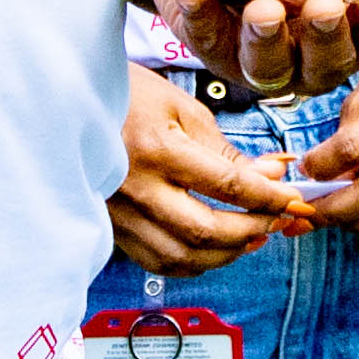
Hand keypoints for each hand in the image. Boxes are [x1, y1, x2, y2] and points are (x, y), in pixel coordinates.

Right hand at [110, 67, 312, 276]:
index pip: (227, 186)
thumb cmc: (125, 96)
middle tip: (277, 219)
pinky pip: (158, 262)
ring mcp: (120, 214)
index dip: (269, 198)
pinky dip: (193, 263)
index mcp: (157, 150)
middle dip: (252, 230)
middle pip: (205, 230)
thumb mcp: (181, 109)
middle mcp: (136, 188)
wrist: (66, 105)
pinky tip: (213, 249)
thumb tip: (273, 175)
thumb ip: (227, 150)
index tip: (292, 199)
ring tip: (252, 237)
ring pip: (182, 256)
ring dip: (226, 254)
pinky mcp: (112, 228)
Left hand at [185, 0, 358, 102]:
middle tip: (324, 5)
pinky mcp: (211, 46)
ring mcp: (260, 56)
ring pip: (267, 64)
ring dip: (266, 37)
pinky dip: (201, 17)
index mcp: (351, 24)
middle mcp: (310, 52)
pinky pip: (206, 40)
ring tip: (262, 7)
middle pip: (326, 61)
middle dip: (326, 34)